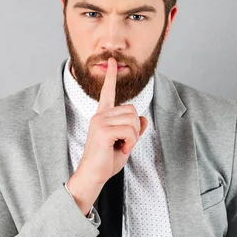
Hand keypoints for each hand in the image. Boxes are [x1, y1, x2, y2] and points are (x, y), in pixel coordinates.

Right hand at [76, 57, 148, 185]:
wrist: (93, 175)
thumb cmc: (106, 161)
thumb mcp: (125, 143)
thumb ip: (133, 130)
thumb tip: (143, 119)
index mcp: (102, 116)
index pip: (107, 92)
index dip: (111, 76)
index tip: (112, 61)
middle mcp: (99, 115)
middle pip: (132, 110)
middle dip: (134, 129)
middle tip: (123, 143)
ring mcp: (99, 121)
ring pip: (132, 120)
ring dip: (132, 137)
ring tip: (120, 146)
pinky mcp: (102, 130)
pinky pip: (129, 131)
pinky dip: (130, 142)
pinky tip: (120, 148)